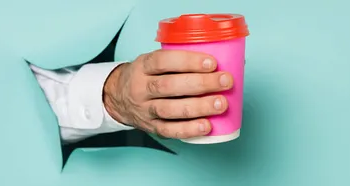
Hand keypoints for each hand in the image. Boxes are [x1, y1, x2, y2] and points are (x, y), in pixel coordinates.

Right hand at [102, 50, 232, 138]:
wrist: (118, 97)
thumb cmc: (148, 75)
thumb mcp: (155, 61)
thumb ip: (183, 60)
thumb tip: (230, 60)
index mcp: (143, 65)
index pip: (163, 61)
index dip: (188, 61)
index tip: (212, 63)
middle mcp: (141, 87)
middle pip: (169, 86)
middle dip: (201, 84)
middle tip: (225, 81)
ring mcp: (145, 109)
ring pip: (170, 109)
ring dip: (198, 107)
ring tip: (221, 104)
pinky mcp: (151, 127)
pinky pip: (169, 130)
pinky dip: (189, 129)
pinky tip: (206, 126)